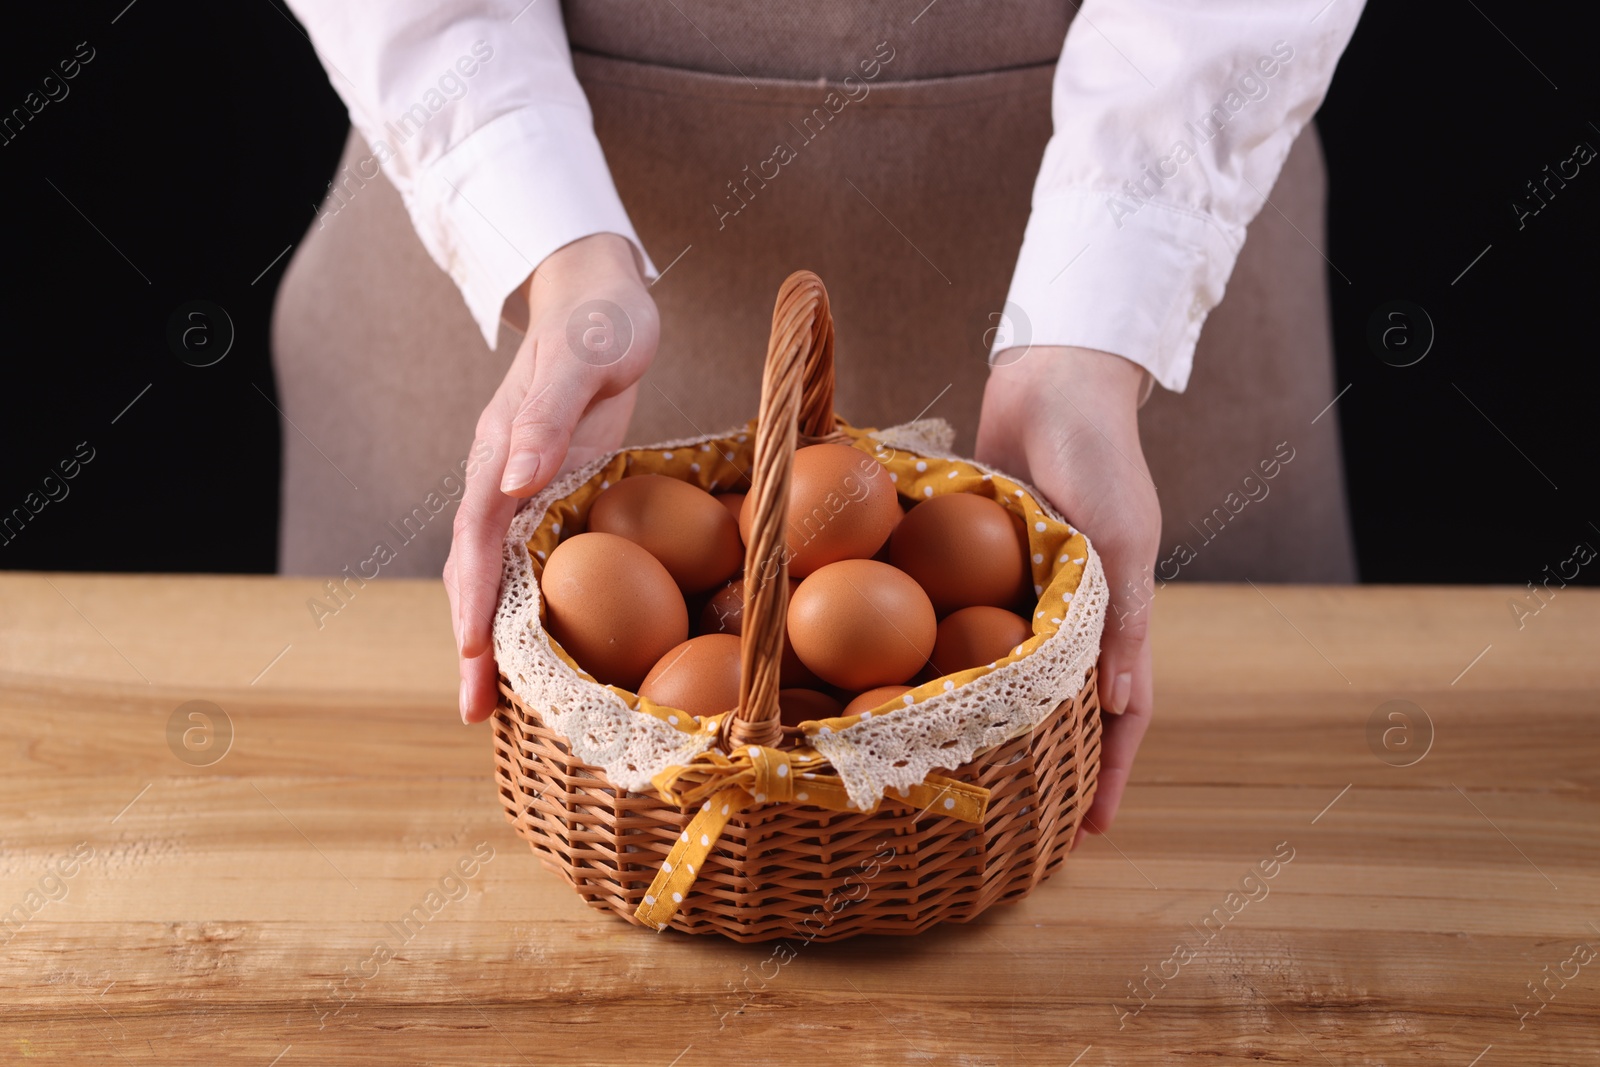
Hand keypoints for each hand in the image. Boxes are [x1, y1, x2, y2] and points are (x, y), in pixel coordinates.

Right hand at [445, 233, 658, 723]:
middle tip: (475, 712)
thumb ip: (547, 417)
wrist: (600, 298)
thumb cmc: (600, 323)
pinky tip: (540, 647)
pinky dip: (526, 609)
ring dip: (492, 637)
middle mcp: (499, 479)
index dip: (474, 598)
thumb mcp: (583, 360)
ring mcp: (521, 489)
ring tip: (493, 704)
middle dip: (471, 642)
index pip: (476, 539)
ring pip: (496, 575)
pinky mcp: (550, 493)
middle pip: (474, 572)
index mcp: (498, 452)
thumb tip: (512, 480)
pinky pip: (530, 562)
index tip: (472, 651)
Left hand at [975, 345, 1158, 841]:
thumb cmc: (1100, 456)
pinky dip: (947, 647)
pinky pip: (962, 613)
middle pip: (1060, 700)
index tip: (1088, 832)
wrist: (1053, 379)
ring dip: (990, 714)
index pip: (1121, 711)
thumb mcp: (1124, 538)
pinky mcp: (978, 556)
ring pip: (1007, 666)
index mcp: (1116, 612)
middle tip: (1017, 819)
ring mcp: (1021, 586)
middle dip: (1048, 760)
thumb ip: (1123, 617)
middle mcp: (1068, 609)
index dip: (1111, 772)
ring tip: (958, 767)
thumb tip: (1124, 704)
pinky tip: (909, 680)